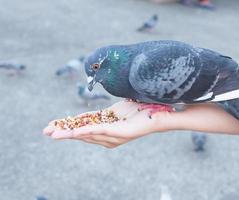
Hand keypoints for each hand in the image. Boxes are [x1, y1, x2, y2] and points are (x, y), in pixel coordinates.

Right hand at [43, 101, 172, 147]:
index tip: (52, 125)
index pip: (83, 125)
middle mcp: (109, 135)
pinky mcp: (121, 134)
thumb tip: (98, 101)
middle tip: (46, 131)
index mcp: (107, 126)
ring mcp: (115, 136)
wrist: (161, 113)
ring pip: (88, 134)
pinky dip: (86, 132)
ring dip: (69, 133)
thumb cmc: (142, 108)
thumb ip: (107, 110)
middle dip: (64, 132)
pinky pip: (100, 131)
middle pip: (82, 133)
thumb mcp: (119, 107)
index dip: (68, 125)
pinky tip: (73, 132)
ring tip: (54, 133)